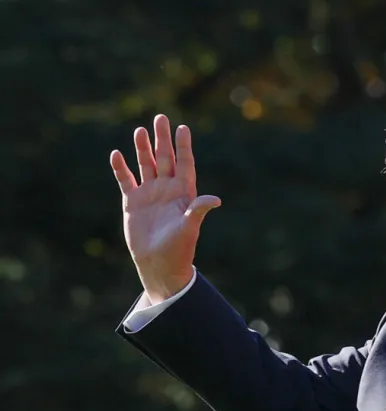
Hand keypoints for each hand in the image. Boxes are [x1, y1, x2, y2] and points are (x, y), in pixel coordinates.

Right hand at [110, 114, 220, 303]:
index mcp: (183, 193)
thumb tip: (216, 200)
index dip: (183, 146)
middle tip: (160, 117)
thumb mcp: (189, 227)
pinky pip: (126, 180)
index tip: (183, 128)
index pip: (184, 163)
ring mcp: (149, 194)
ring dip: (142, 149)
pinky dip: (121, 168)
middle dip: (162, 139)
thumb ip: (198, 211)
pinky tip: (116, 154)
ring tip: (140, 131)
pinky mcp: (133, 202)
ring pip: (145, 165)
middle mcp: (167, 189)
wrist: (159, 263)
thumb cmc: (179, 247)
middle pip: (164, 159)